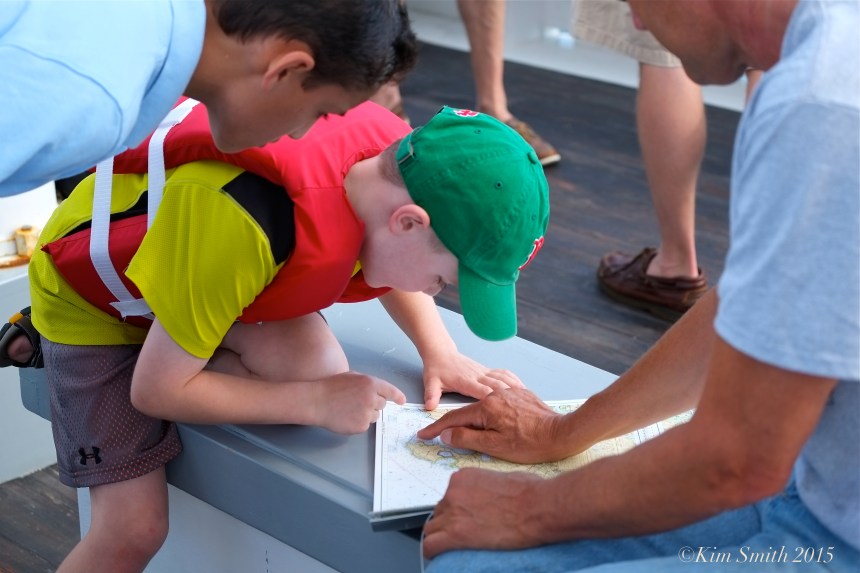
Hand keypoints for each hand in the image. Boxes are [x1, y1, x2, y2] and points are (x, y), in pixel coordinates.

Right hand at [312, 371, 405, 433]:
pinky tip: (346, 416)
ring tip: (350, 409)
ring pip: (375, 416)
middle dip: (374, 404)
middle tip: (357, 401)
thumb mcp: (353, 377)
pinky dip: (359, 422)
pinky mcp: (361, 426)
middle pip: (383, 405)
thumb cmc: (331, 387)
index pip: (391, 391)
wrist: (316, 401)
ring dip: (367, 414)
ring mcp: (367, 413)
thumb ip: (368, 384)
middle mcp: (372, 398)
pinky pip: (366, 425)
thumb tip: (379, 392)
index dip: (398, 396)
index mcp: (371, 384)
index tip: (402, 401)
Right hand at [417, 388, 567, 462]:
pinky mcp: (521, 394)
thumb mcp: (494, 446)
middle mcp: (495, 394)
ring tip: (461, 426)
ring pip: (483, 404)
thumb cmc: (530, 444)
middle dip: (453, 423)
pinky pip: (497, 399)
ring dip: (470, 416)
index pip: (454, 418)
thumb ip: (467, 438)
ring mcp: (509, 392)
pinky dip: (487, 408)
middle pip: (468, 410)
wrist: (562, 434)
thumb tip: (447, 435)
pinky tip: (486, 413)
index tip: (423, 435)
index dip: (437, 428)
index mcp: (486, 407)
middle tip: (439, 434)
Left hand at [421, 351, 523, 409]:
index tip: (504, 410)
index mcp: (466, 381)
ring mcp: (484, 372)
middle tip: (523, 410)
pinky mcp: (487, 371)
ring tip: (528, 400)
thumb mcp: (431, 382)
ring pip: (503, 379)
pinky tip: (522, 388)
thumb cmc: (437, 369)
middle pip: (497, 385)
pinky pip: (503, 374)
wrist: (441, 352)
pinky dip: (514, 380)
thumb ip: (431, 394)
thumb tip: (429, 406)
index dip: (493, 400)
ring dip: (515, 388)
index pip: (482, 390)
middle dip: (510, 397)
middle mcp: (478, 375)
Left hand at [422, 468, 545, 558]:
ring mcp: (453, 512)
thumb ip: (488, 486)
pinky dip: (432, 551)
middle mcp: (454, 492)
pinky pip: (431, 545)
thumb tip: (491, 495)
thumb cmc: (531, 492)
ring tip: (451, 548)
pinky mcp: (456, 534)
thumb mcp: (504, 478)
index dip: (456, 510)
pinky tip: (438, 556)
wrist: (539, 507)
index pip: (449, 497)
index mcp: (465, 477)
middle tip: (462, 533)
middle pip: (440, 512)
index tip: (464, 518)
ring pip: (432, 529)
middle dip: (448, 523)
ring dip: (440, 537)